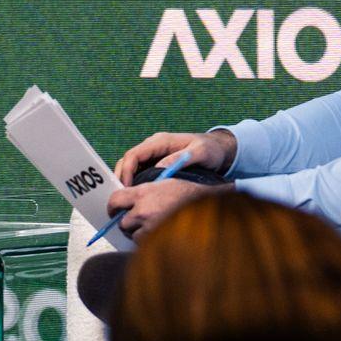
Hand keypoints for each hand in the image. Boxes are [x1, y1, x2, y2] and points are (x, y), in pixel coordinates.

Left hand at [104, 179, 215, 239]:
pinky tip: (161, 235)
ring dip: (140, 233)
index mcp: (143, 193)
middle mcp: (143, 210)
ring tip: (155, 227)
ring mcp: (150, 228)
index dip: (112, 206)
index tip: (113, 210)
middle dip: (128, 223)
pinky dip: (150, 242)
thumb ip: (144, 191)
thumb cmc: (189, 195)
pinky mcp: (158, 241)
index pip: (115, 200)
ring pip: (134, 235)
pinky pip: (146, 245)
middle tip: (138, 221)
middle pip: (122, 222)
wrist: (209, 209)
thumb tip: (128, 202)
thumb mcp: (165, 183)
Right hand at [113, 129, 235, 185]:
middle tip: (122, 196)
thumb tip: (160, 169)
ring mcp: (153, 155)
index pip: (134, 155)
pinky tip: (138, 196)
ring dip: (126, 181)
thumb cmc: (210, 150)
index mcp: (160, 142)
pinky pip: (140, 172)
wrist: (218, 150)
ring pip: (131, 167)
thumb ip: (181, 159)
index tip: (127, 188)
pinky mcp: (156, 163)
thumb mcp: (200, 153)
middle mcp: (153, 147)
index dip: (126, 171)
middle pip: (127, 160)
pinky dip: (135, 183)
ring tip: (128, 198)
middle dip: (122, 178)